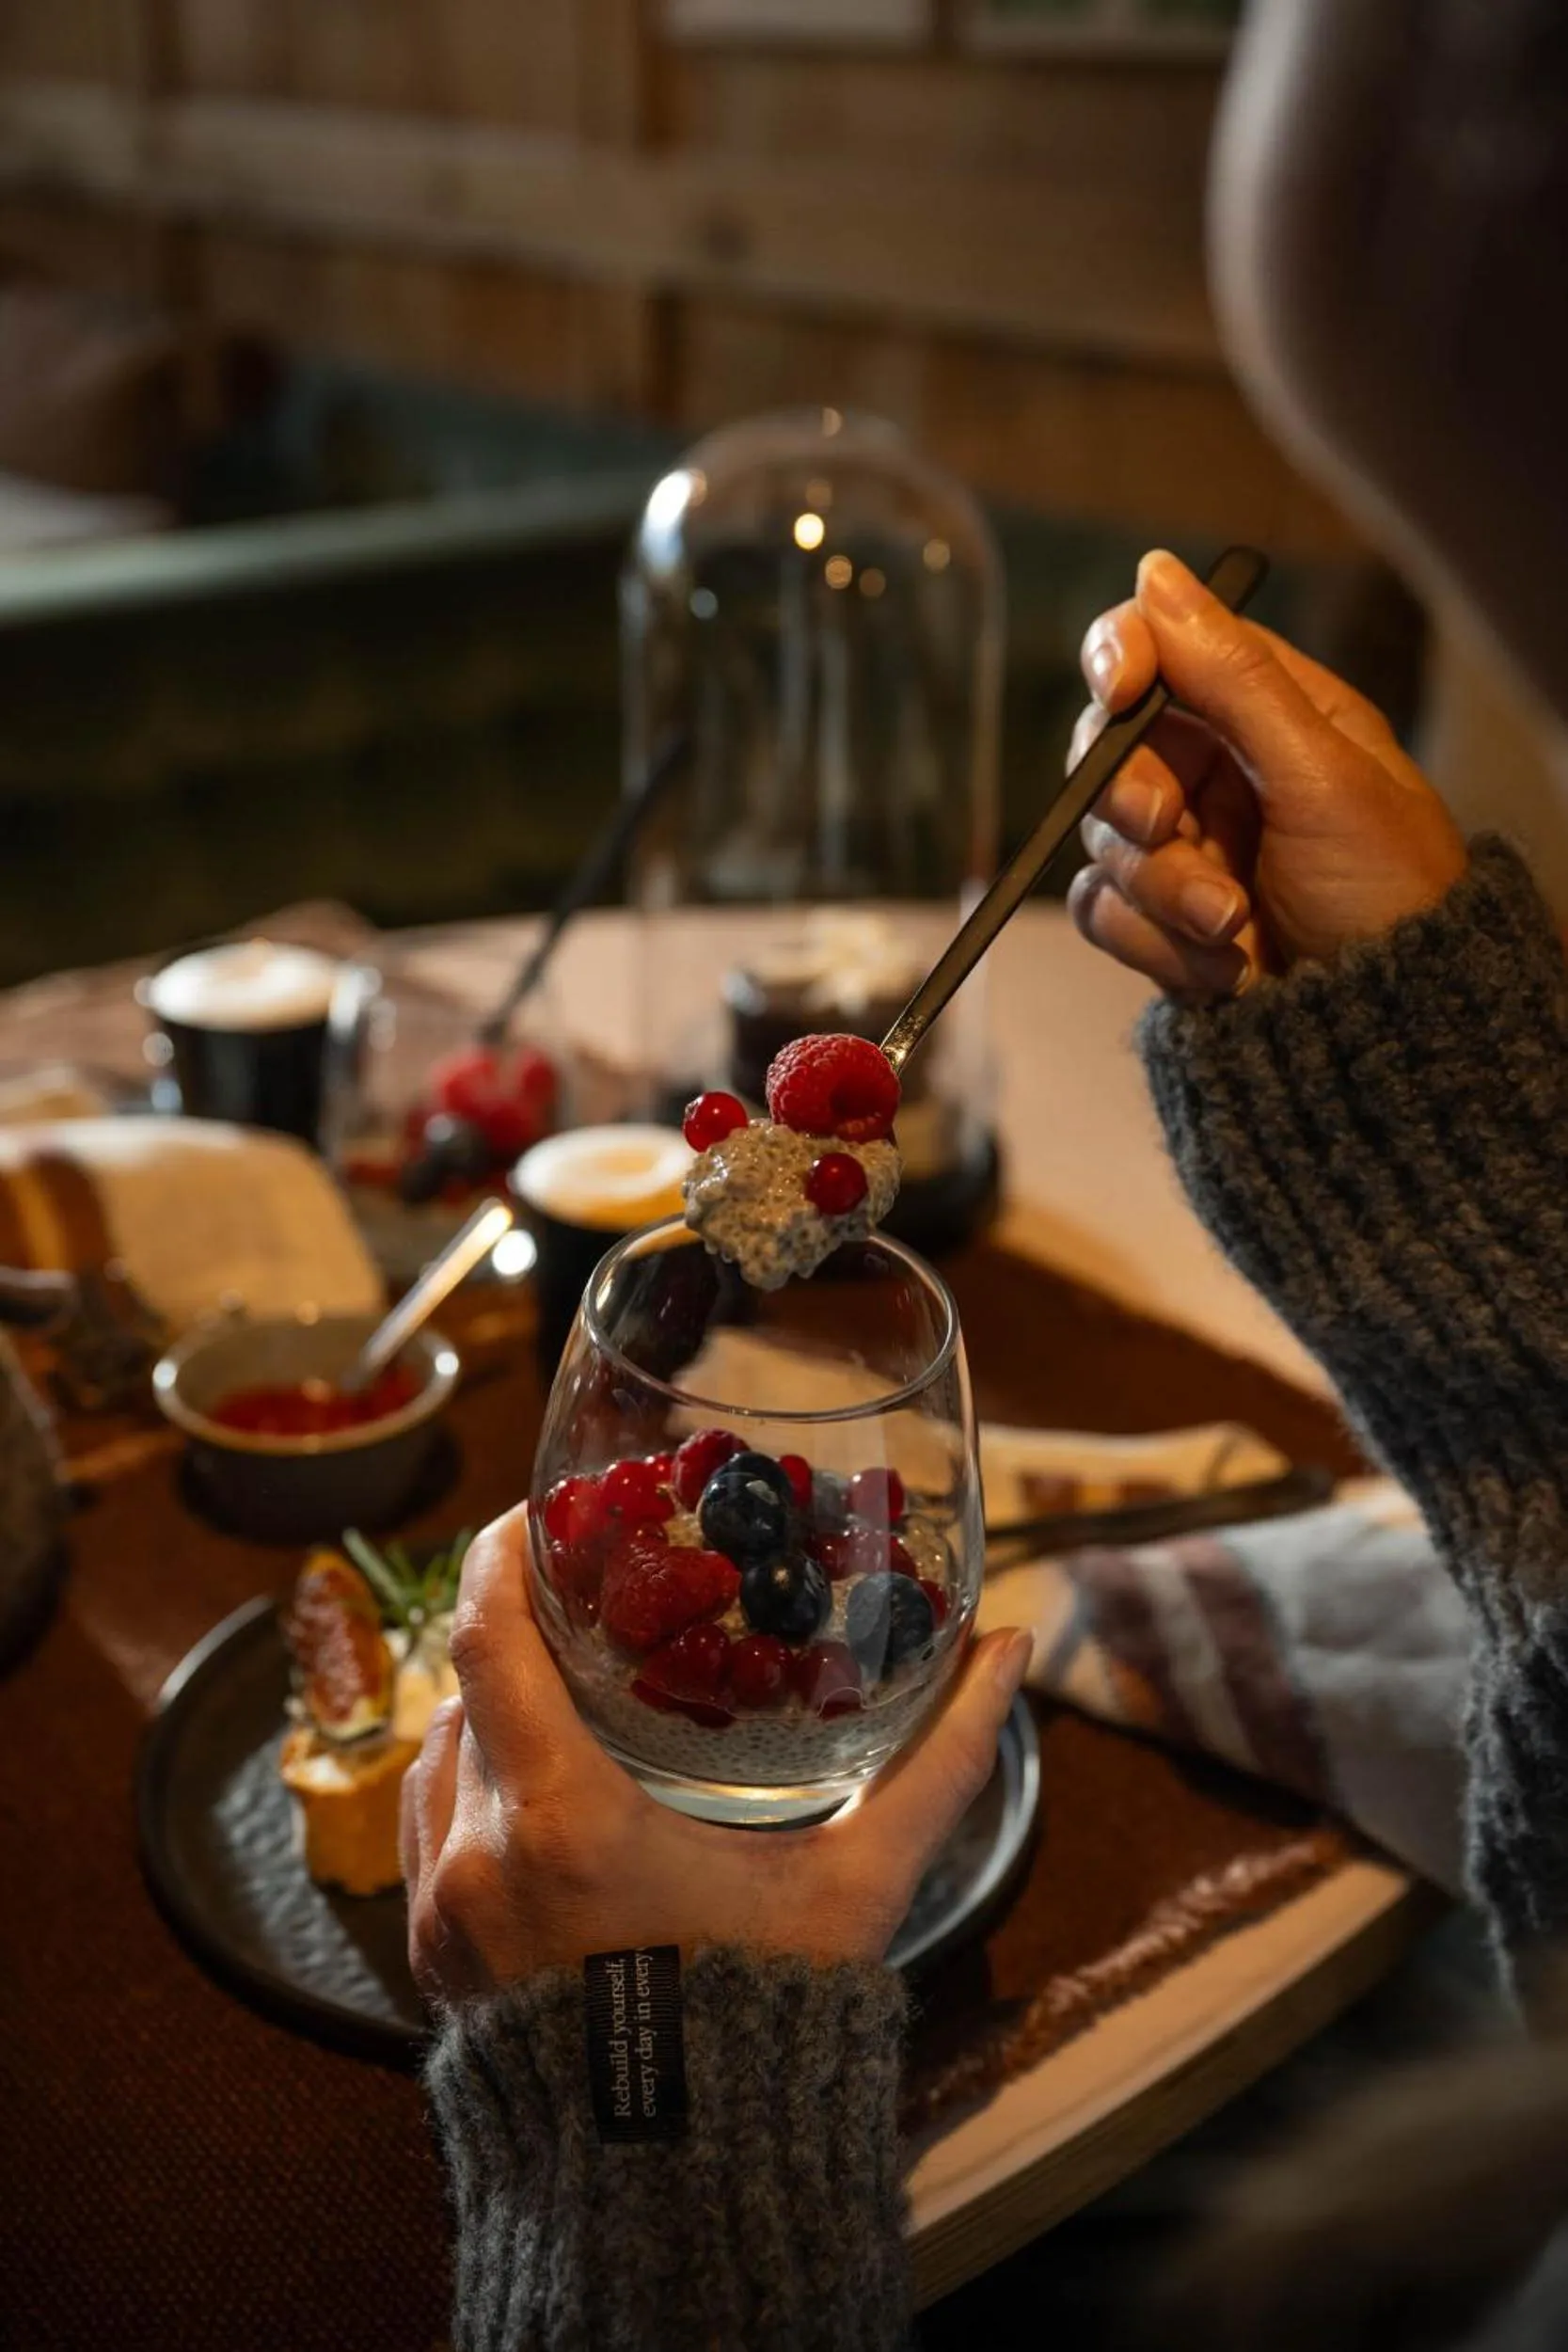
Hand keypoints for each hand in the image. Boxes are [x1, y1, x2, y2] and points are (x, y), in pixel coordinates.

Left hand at [400, 1505, 1032, 2005]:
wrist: (676, 2177)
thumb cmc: (768, 2021)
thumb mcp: (859, 1886)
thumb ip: (938, 1763)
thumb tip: (1009, 1647)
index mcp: (563, 1820)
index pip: (489, 1637)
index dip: (507, 1552)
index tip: (546, 1509)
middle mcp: (477, 1855)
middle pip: (468, 1684)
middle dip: (519, 1623)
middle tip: (583, 1584)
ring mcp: (440, 1912)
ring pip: (442, 1753)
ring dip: (494, 1703)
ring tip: (567, 1675)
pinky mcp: (429, 1957)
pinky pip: (429, 1824)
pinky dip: (474, 1778)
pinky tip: (539, 1773)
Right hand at [1065, 550, 1467, 1002]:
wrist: (1387, 1030)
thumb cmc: (1386, 890)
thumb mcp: (1321, 774)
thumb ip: (1233, 675)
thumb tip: (1157, 571)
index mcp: (1264, 711)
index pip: (1158, 649)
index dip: (1122, 661)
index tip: (1122, 695)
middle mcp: (1215, 770)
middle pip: (1108, 747)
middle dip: (1133, 798)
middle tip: (1170, 831)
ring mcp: (1183, 848)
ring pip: (1102, 840)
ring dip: (1161, 890)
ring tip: (1232, 927)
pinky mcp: (1159, 920)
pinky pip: (1102, 912)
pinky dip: (1152, 943)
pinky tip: (1221, 968)